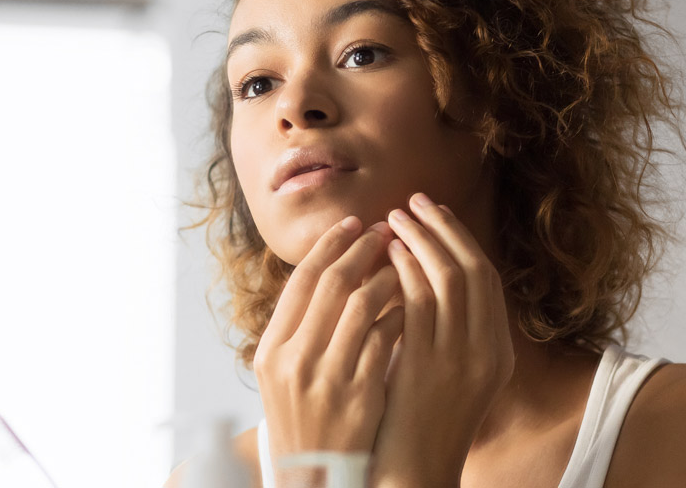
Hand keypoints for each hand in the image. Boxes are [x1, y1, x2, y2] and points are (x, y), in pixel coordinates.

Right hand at [253, 216, 405, 469]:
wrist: (315, 475)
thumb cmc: (303, 417)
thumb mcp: (282, 373)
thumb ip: (299, 326)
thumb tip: (329, 267)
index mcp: (272, 350)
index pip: (301, 280)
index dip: (330, 245)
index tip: (354, 222)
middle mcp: (294, 361)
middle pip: (332, 284)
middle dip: (362, 249)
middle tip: (385, 229)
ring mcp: (328, 379)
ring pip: (362, 306)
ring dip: (386, 276)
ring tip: (403, 262)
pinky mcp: (361, 396)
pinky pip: (386, 339)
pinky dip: (400, 314)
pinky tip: (413, 303)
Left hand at [372, 193, 514, 487]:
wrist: (413, 472)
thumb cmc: (420, 423)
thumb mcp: (448, 374)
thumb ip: (445, 330)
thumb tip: (422, 276)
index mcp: (497, 352)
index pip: (487, 278)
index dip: (461, 239)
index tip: (435, 213)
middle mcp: (488, 351)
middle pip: (474, 269)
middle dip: (443, 228)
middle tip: (414, 201)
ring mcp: (462, 359)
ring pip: (450, 278)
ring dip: (422, 240)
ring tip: (395, 218)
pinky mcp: (429, 366)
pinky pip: (421, 303)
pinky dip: (407, 270)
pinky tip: (389, 253)